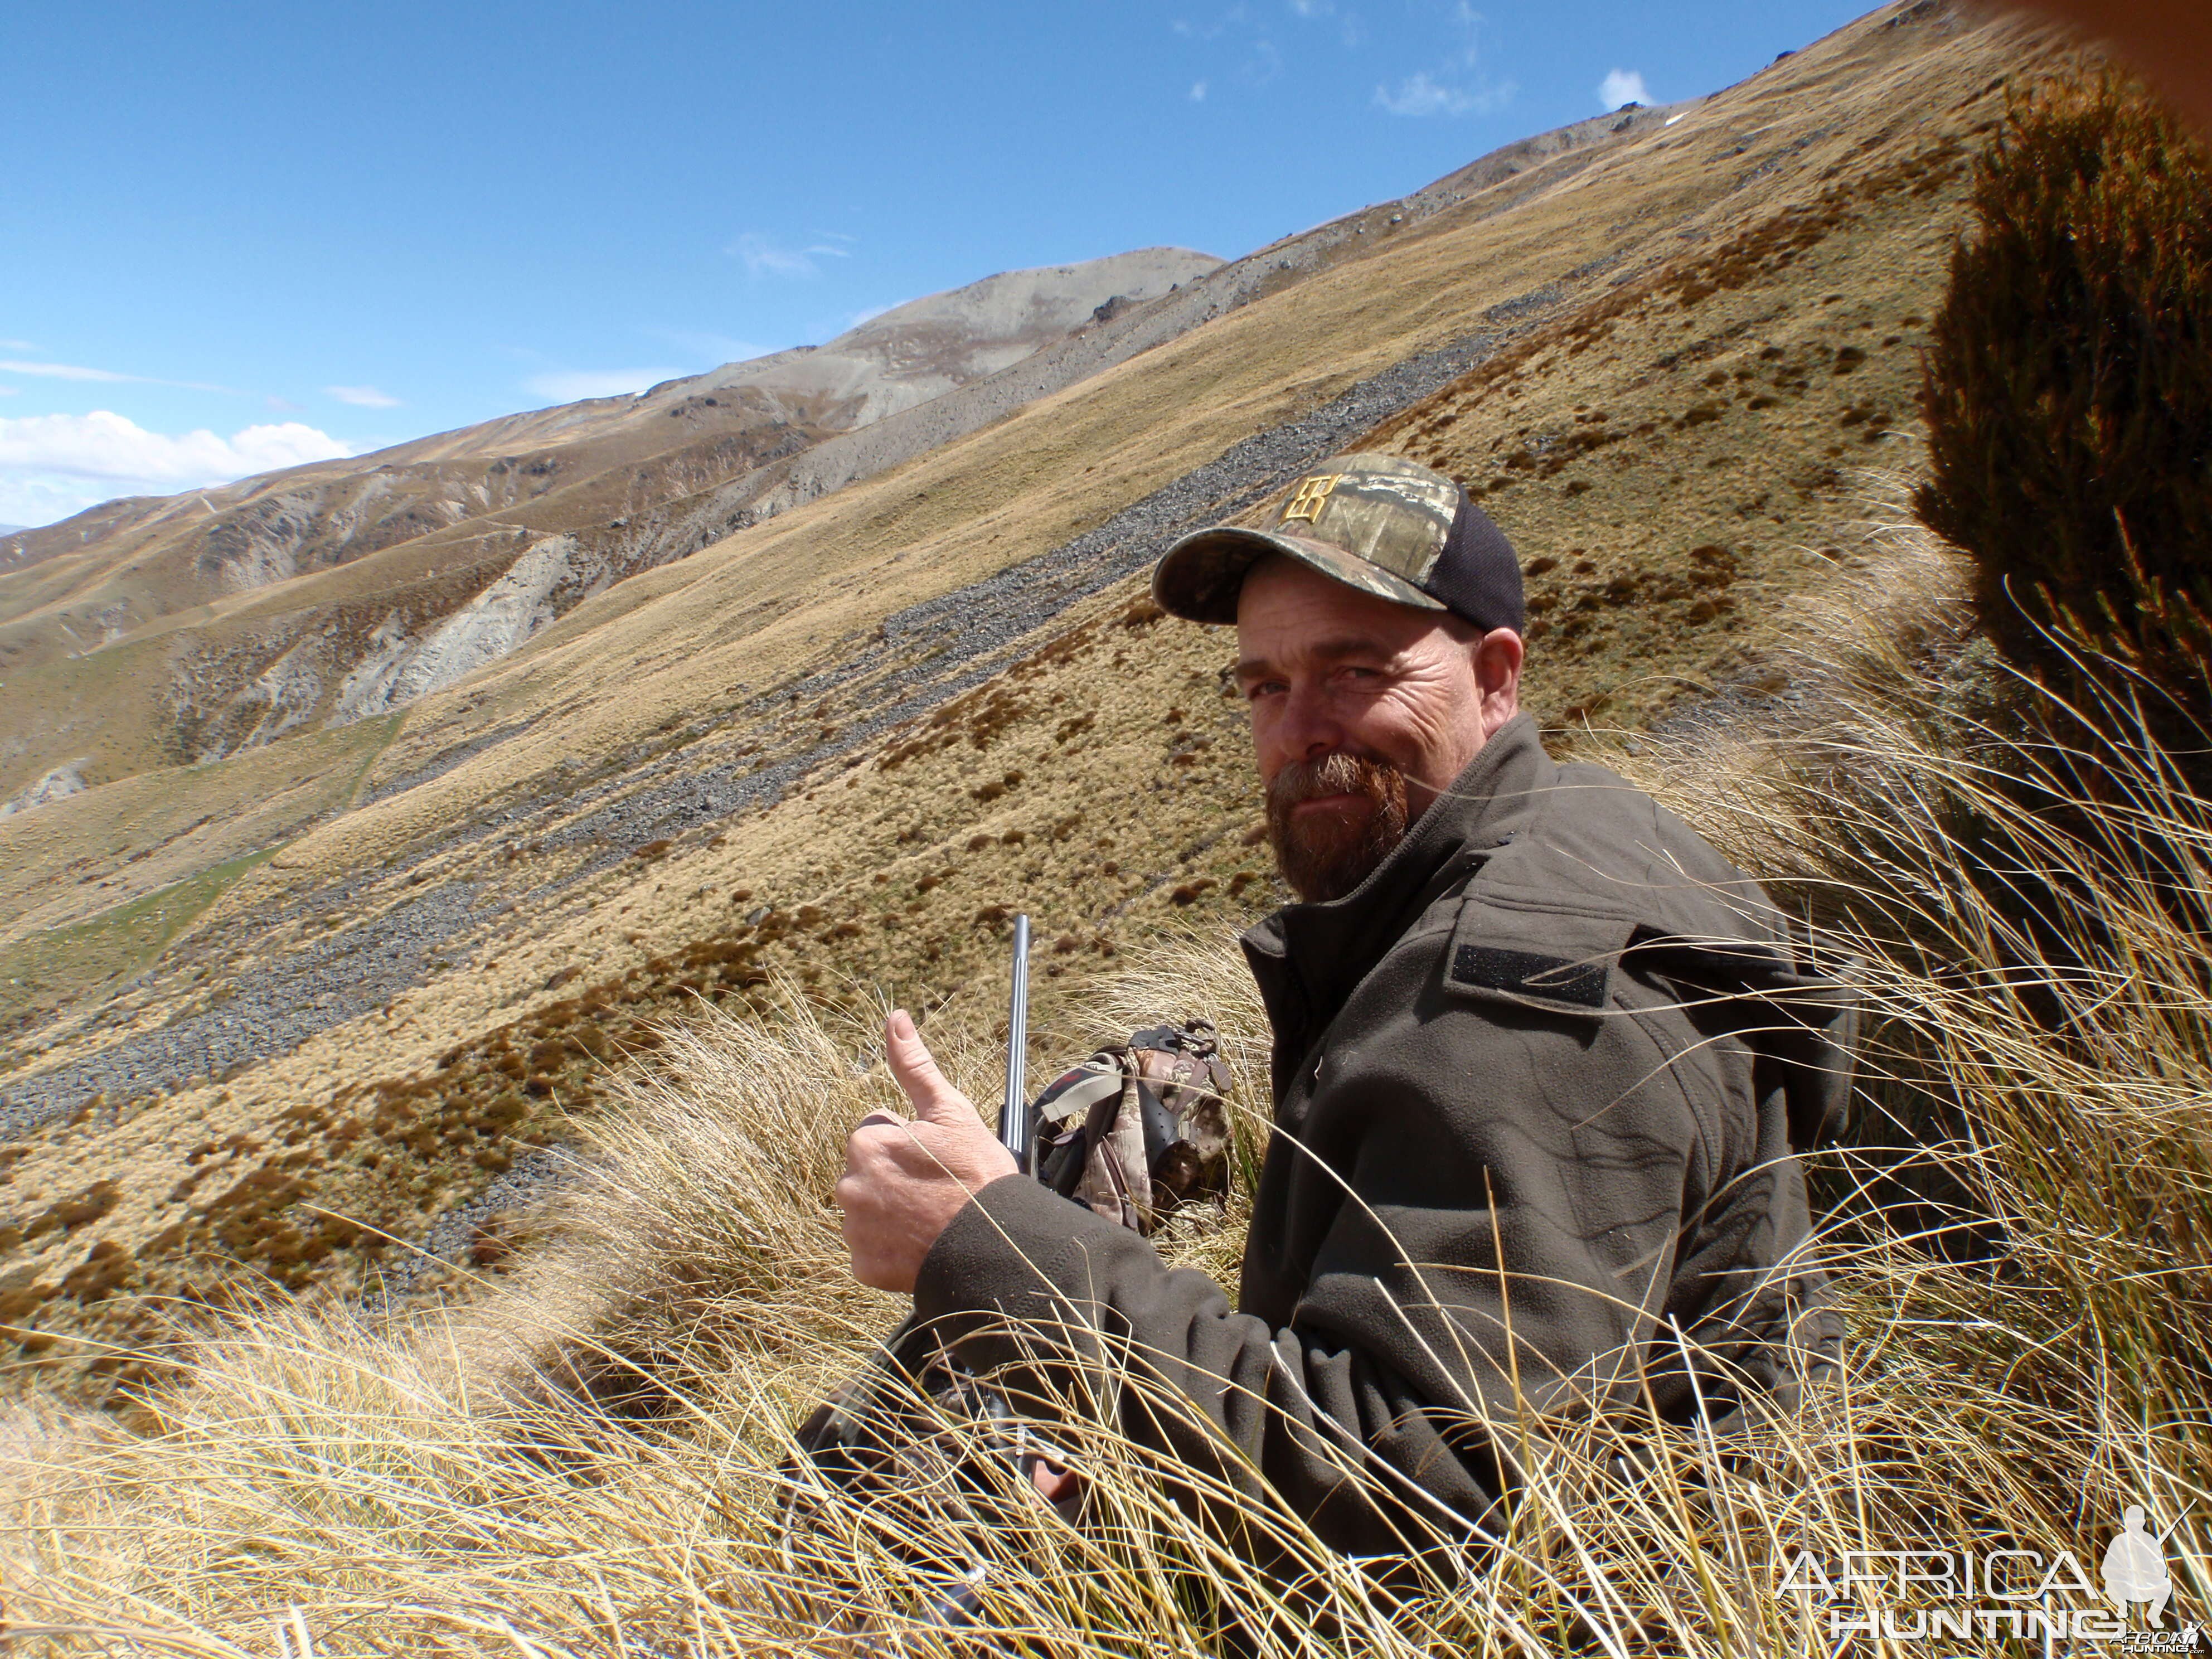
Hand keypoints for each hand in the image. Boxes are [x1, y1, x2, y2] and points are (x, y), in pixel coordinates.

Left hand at [835, 1009, 1018, 1292]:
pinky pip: (870, 1249)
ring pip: (869, 1209)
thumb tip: (894, 1017)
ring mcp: (854, 1230)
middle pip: (869, 1171)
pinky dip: (890, 1247)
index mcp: (866, 1144)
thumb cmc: (976, 1175)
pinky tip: (920, 1242)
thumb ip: (915, 1066)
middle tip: (936, 1189)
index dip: (910, 1142)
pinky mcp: (863, 1266)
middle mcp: (849, 1186)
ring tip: (931, 1217)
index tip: (935, 1159)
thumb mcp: (950, 1112)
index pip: (878, 1132)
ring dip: (891, 1210)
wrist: (993, 1244)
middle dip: (895, 1175)